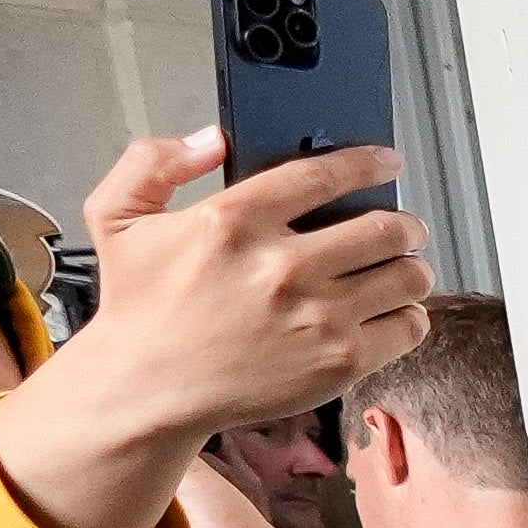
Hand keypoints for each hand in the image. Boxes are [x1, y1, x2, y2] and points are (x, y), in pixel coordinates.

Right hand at [0, 129, 433, 527]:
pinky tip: (388, 311)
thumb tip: (213, 138)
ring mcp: (317, 317)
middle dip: (404, 222)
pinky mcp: (340, 361)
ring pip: (408, 275)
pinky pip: (408, 326)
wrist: (146, 389)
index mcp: (232, 223)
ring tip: (399, 267)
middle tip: (402, 226)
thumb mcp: (117, 217)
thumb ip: (152, 162)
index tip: (386, 162)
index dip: (367, 163)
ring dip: (410, 267)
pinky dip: (408, 315)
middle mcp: (282, 268)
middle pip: (385, 227)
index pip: (323, 175)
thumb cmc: (139, 308)